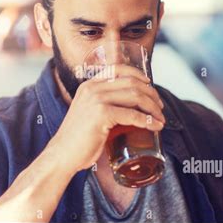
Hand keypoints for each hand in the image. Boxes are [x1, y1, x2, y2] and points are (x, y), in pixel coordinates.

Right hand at [48, 64, 164, 172]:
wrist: (62, 154)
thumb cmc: (78, 139)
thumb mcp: (89, 113)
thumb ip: (104, 105)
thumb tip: (130, 108)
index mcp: (89, 85)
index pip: (118, 68)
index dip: (138, 74)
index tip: (150, 85)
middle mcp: (92, 88)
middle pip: (132, 82)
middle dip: (151, 94)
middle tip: (159, 107)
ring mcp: (96, 99)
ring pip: (135, 96)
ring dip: (153, 107)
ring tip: (160, 118)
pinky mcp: (101, 114)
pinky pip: (132, 114)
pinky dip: (148, 121)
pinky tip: (155, 127)